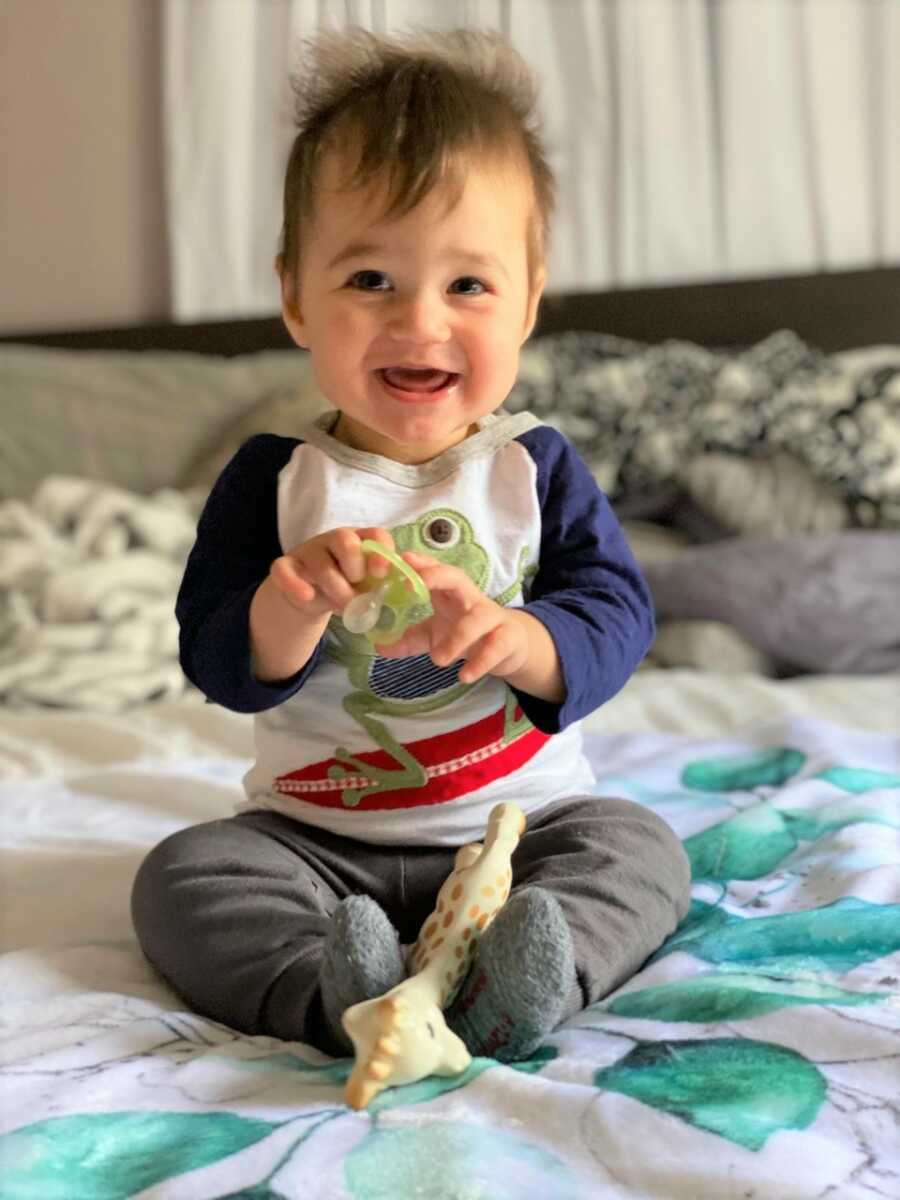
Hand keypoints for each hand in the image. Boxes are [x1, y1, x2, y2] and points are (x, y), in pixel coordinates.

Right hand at [268, 527, 393, 618]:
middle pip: (346, 541)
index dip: (381, 554)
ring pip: (321, 565)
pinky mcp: (285, 566)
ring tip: (344, 607)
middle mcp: (334, 540)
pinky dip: (295, 585)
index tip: (381, 575)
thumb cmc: (346, 585)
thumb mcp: (367, 585)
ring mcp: (308, 551)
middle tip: (359, 590)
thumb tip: (403, 586)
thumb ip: (384, 584)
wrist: (309, 595)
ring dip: (336, 589)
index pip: (375, 536)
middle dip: (355, 570)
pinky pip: (285, 571)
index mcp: (361, 540)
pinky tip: (307, 596)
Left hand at [377, 551, 529, 685]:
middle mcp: (471, 598)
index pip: (435, 570)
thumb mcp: (434, 635)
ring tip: (438, 659)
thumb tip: (378, 645)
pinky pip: (496, 646)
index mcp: (451, 592)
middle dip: (437, 577)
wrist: (510, 647)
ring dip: (457, 638)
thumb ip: (408, 639)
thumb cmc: (467, 633)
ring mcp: (492, 617)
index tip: (403, 559)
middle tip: (415, 587)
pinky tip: (465, 675)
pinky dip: (481, 662)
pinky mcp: (508, 638)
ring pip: (477, 619)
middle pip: (457, 577)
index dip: (421, 563)